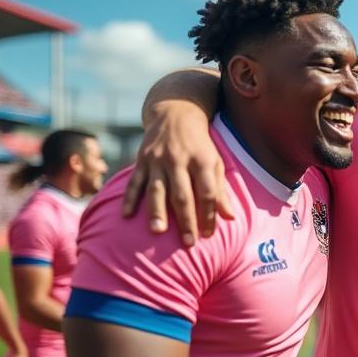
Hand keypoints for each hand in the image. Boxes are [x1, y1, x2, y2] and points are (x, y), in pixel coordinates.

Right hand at [121, 104, 232, 245]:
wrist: (175, 114)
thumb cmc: (200, 145)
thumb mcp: (215, 162)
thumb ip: (221, 190)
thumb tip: (230, 218)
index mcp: (202, 161)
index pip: (208, 192)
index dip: (209, 214)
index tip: (209, 234)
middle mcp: (179, 160)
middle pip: (182, 194)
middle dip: (186, 219)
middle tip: (188, 242)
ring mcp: (158, 160)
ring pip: (156, 189)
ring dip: (157, 211)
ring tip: (157, 231)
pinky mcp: (141, 159)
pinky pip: (134, 181)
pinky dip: (130, 198)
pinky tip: (127, 215)